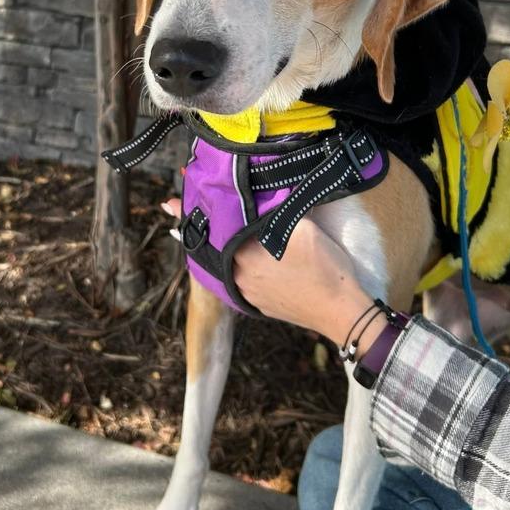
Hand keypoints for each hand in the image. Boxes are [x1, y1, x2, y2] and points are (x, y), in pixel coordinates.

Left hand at [161, 200, 382, 353]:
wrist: (341, 312)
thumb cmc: (325, 266)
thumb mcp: (302, 227)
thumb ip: (275, 210)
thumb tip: (256, 198)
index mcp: (244, 255)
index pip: (208, 229)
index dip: (188, 215)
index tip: (168, 203)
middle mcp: (238, 276)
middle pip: (212, 248)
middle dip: (201, 229)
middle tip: (182, 210)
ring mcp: (248, 293)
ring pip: (224, 264)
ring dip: (219, 247)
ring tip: (214, 229)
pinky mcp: (259, 304)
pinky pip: (238, 279)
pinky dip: (234, 264)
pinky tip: (242, 256)